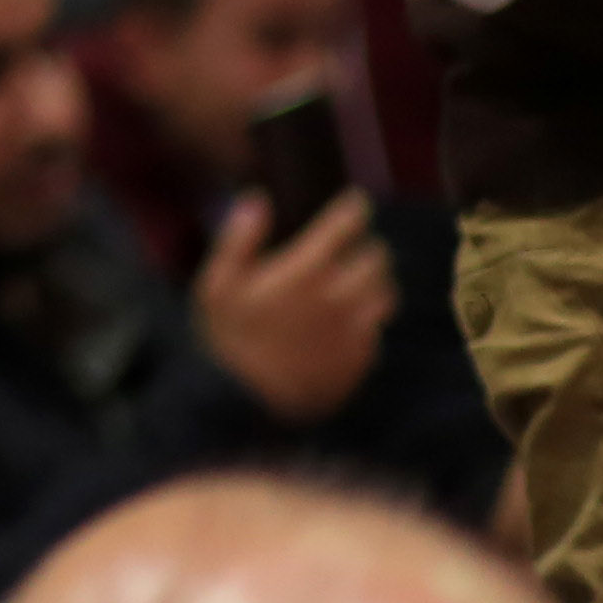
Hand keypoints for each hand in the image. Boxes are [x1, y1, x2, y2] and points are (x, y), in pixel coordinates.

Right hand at [194, 187, 393, 424]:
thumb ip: (238, 238)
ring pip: (386, 293)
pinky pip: (378, 329)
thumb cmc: (227, 339)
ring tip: (364, 281)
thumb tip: (258, 200)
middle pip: (376, 259)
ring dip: (378, 282)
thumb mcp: (216, 283)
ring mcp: (354, 328)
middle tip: (359, 246)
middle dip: (370, 248)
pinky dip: (371, 317)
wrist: (250, 402)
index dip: (353, 209)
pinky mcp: (361, 357)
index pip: (343, 227)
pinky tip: (353, 320)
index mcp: (303, 270)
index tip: (356, 202)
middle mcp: (338, 295)